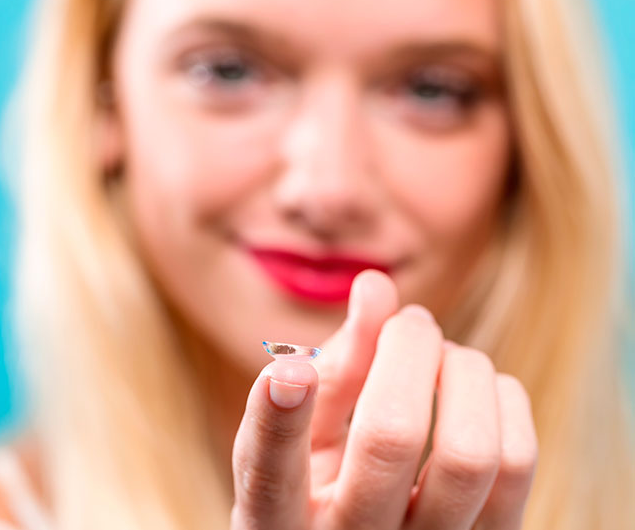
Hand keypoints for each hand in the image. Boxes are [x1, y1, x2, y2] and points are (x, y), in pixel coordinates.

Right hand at [230, 269, 537, 529]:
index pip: (271, 478)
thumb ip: (331, 365)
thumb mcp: (304, 439)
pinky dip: (500, 398)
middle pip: (391, 439)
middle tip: (408, 322)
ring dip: (462, 374)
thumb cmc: (324, 481)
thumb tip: (375, 284)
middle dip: (407, 350)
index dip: (280, 422)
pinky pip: (518, 464)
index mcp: (279, 522)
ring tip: (441, 358)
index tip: (291, 369)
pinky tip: (471, 388)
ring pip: (471, 453)